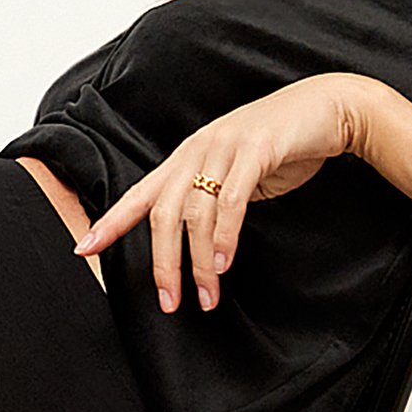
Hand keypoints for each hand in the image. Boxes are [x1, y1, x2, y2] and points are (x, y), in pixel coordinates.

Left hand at [73, 74, 375, 313]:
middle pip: (163, 213)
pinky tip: (223, 263)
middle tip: (169, 302)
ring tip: (206, 295)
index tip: (84, 249)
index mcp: (186, 158)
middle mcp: (196, 151)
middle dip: (163, 263)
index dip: (110, 222)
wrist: (327, 109)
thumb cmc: (281, 147)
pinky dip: (224, 236)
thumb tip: (193, 242)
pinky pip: (231, 201)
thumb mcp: (234, 173)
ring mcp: (224, 147)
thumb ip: (210, 200)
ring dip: (198, 262)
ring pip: (195, 213)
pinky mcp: (255, 150)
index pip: (138, 194)